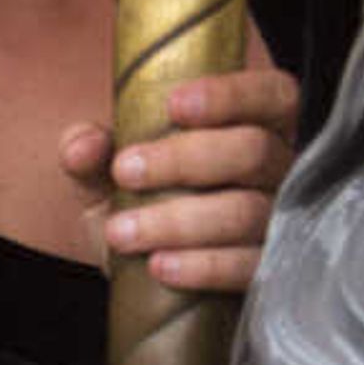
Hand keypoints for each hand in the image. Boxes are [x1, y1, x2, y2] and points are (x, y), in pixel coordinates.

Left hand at [65, 64, 300, 290]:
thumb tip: (83, 146)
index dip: (230, 95)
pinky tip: (158, 265)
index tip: (173, 105)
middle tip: (125, 171)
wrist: (143, 264)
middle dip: (184, 159)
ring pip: (246, 212)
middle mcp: (280, 168)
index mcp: (258, 123)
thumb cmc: (139, 196)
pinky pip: (248, 267)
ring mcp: (280, 221)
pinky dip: (201, 266)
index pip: (269, 94)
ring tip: (121, 232)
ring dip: (178, 221)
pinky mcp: (268, 270)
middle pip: (253, 151)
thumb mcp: (106, 169)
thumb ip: (88, 150)